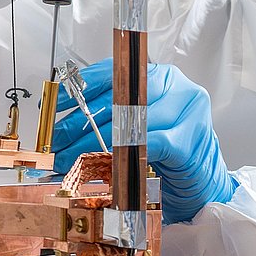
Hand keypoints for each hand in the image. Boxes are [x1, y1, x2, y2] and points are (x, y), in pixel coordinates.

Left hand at [54, 60, 234, 223]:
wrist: (202, 182)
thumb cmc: (168, 153)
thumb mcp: (138, 126)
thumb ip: (112, 116)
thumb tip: (64, 123)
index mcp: (159, 75)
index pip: (113, 73)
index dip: (79, 89)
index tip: (53, 106)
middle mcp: (175, 86)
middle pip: (118, 99)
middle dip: (81, 123)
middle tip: (56, 141)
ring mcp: (187, 110)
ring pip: (130, 122)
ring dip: (94, 144)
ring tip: (70, 158)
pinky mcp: (190, 138)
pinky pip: (148, 144)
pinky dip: (123, 154)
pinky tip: (103, 164)